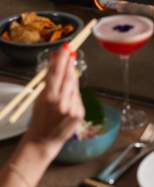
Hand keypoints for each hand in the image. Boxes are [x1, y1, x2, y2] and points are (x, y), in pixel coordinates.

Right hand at [22, 46, 84, 160]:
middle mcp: (62, 102)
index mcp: (49, 98)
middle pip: (69, 76)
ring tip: (67, 72)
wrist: (44, 140)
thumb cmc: (40, 117)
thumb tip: (55, 59)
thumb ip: (49, 79)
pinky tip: (68, 93)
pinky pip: (78, 95)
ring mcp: (73, 108)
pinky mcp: (80, 112)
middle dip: (69, 64)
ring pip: (75, 85)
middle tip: (70, 52)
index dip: (62, 58)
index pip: (57, 73)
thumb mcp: (40, 97)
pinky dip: (74, 91)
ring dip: (71, 77)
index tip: (66, 47)